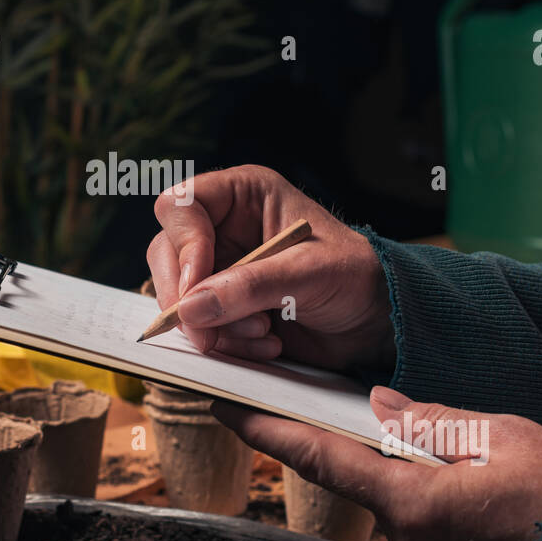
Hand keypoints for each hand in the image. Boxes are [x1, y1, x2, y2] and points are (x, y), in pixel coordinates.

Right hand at [147, 163, 393, 371]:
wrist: (376, 319)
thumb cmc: (355, 276)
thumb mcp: (309, 274)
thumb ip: (250, 286)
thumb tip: (191, 308)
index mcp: (242, 195)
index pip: (180, 207)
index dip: (183, 248)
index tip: (197, 290)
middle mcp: (222, 226)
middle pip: (166, 253)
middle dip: (189, 300)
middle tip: (213, 333)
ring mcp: (219, 267)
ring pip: (178, 296)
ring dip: (214, 327)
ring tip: (264, 336)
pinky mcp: (223, 304)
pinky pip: (198, 325)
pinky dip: (225, 343)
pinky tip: (266, 345)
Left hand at [212, 387, 541, 540]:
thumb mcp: (505, 438)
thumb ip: (431, 422)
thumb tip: (382, 409)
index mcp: (415, 505)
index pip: (322, 460)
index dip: (269, 432)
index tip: (230, 409)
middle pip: (375, 491)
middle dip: (402, 467)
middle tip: (464, 460)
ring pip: (405, 522)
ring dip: (431, 502)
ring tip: (493, 496)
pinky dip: (446, 531)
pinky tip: (491, 524)